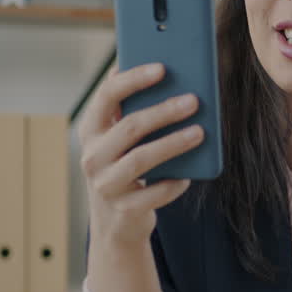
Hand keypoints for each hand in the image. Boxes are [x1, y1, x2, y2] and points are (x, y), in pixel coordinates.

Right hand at [77, 62, 201, 250]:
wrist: (115, 223)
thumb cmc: (125, 166)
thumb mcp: (120, 139)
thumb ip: (132, 109)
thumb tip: (165, 70)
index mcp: (91, 129)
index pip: (107, 95)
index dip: (134, 79)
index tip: (162, 68)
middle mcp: (93, 156)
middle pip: (130, 126)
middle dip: (164, 111)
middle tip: (194, 100)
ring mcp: (106, 184)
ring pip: (142, 159)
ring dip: (173, 143)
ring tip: (200, 132)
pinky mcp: (124, 209)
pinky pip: (155, 192)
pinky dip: (174, 183)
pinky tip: (189, 175)